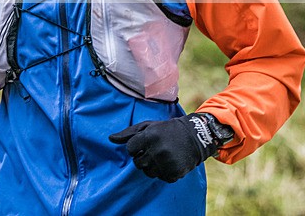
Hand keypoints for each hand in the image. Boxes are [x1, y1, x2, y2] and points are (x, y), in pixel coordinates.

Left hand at [109, 113, 230, 182]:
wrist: (195, 136)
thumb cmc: (167, 130)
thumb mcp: (148, 126)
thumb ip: (129, 133)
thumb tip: (110, 139)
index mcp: (149, 136)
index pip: (130, 149)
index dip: (135, 147)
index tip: (144, 143)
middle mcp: (157, 150)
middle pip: (137, 163)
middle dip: (142, 157)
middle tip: (153, 149)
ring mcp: (166, 162)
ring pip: (147, 172)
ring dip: (152, 166)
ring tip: (161, 155)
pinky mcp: (174, 172)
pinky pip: (160, 177)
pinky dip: (163, 172)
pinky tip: (169, 161)